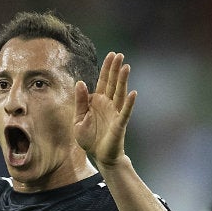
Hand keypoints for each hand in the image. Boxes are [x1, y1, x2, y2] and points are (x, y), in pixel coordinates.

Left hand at [74, 52, 136, 167]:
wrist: (99, 156)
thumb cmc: (90, 138)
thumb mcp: (78, 119)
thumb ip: (80, 102)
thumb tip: (80, 82)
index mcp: (97, 101)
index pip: (103, 81)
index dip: (107, 68)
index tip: (111, 55)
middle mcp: (108, 104)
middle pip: (112, 83)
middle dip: (115, 69)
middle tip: (119, 55)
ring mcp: (115, 113)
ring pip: (119, 93)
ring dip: (122, 80)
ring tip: (126, 67)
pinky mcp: (119, 124)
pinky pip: (125, 112)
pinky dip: (129, 103)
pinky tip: (132, 93)